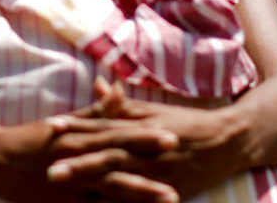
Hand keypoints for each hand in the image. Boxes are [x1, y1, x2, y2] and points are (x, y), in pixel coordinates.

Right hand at [0, 112, 180, 202]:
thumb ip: (97, 110)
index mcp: (83, 138)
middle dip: (152, 166)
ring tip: (171, 197)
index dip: (148, 138)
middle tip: (180, 166)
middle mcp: (80, 161)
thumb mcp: (67, 121)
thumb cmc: (34, 138)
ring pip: (113, 192)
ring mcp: (72, 186)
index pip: (121, 136)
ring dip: (142, 195)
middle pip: (121, 164)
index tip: (174, 136)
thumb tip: (120, 88)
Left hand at [48, 79, 247, 198]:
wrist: (228, 142)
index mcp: (143, 127)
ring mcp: (157, 173)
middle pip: (108, 156)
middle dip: (79, 163)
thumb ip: (122, 104)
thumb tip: (95, 84)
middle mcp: (148, 150)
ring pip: (120, 181)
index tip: (51, 127)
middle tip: (49, 169)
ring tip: (71, 189)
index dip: (78, 126)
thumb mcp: (155, 110)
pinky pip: (139, 201)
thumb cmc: (187, 123)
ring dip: (93, 185)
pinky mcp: (166, 192)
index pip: (105, 125)